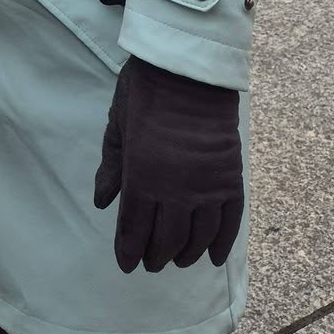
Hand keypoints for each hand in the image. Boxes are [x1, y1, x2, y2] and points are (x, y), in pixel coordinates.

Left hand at [93, 55, 243, 273]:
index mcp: (142, 176)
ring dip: (186, 255)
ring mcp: (207, 187)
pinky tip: (212, 256)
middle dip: (156, 257)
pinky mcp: (231, 179)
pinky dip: (221, 243)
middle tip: (151, 263)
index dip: (129, 251)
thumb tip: (102, 202)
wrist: (190, 69)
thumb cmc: (145, 89)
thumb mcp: (117, 124)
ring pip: (198, 237)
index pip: (134, 229)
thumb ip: (111, 166)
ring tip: (178, 260)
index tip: (126, 264)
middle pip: (167, 240)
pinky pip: (229, 222)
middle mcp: (176, 190)